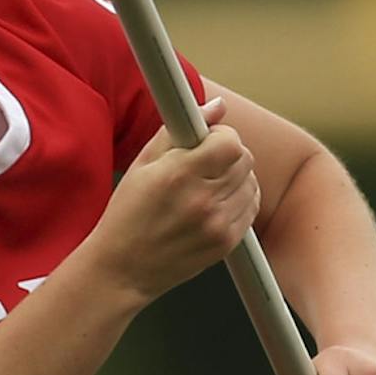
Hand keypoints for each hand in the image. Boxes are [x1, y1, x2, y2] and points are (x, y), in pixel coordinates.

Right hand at [92, 97, 260, 306]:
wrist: (124, 269)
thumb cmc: (127, 215)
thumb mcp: (142, 165)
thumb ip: (178, 130)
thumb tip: (216, 105)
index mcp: (178, 175)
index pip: (230, 142)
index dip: (221, 135)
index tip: (208, 139)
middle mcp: (202, 200)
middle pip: (245, 159)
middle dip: (228, 154)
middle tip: (205, 161)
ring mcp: (218, 224)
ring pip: (252, 182)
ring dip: (235, 177)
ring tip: (207, 185)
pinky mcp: (227, 242)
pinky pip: (251, 208)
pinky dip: (239, 200)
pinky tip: (215, 202)